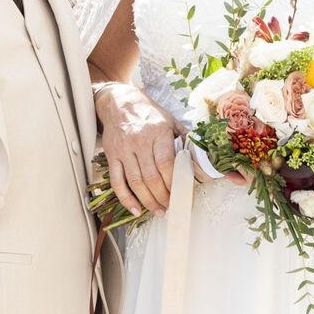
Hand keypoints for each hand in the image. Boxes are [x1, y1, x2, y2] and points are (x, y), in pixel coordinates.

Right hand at [96, 83, 185, 216]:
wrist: (119, 102)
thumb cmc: (147, 112)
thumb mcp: (169, 119)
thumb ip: (184, 136)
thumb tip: (200, 154)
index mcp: (157, 131)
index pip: (167, 163)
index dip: (176, 182)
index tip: (184, 195)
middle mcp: (139, 141)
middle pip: (152, 176)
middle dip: (163, 196)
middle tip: (172, 207)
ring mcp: (124, 150)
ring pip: (136, 182)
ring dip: (148, 201)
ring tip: (159, 211)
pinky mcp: (112, 156)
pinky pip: (117, 181)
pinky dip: (126, 198)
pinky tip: (135, 209)